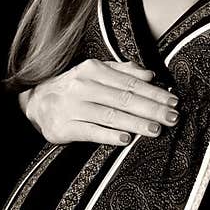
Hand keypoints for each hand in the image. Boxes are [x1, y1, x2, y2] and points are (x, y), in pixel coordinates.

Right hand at [23, 59, 179, 146]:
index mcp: (93, 70)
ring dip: (135, 123)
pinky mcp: (63, 127)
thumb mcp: (95, 73)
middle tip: (172, 117)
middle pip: (124, 98)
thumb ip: (123, 72)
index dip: (153, 92)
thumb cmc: (73, 87)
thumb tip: (150, 74)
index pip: (130, 82)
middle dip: (151, 109)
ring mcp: (72, 107)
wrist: (36, 101)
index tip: (173, 101)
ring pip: (110, 115)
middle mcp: (83, 86)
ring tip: (156, 129)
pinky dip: (108, 135)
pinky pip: (90, 131)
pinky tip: (126, 139)